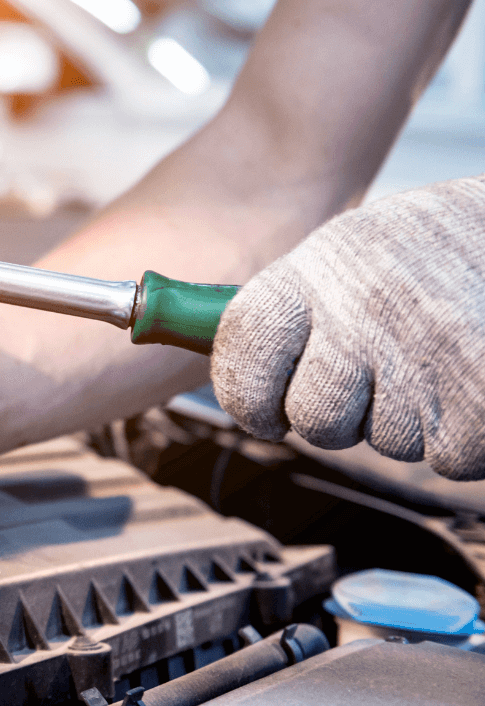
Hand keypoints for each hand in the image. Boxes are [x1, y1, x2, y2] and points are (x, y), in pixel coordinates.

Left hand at [212, 176, 484, 479]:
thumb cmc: (429, 248)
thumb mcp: (347, 255)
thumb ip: (294, 314)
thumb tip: (246, 387)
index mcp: (313, 274)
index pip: (244, 355)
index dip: (247, 397)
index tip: (266, 412)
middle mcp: (357, 313)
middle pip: (315, 420)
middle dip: (343, 419)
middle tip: (380, 377)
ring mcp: (419, 354)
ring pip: (388, 442)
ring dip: (414, 419)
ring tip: (441, 355)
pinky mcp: (478, 397)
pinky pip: (451, 457)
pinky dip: (467, 435)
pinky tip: (473, 376)